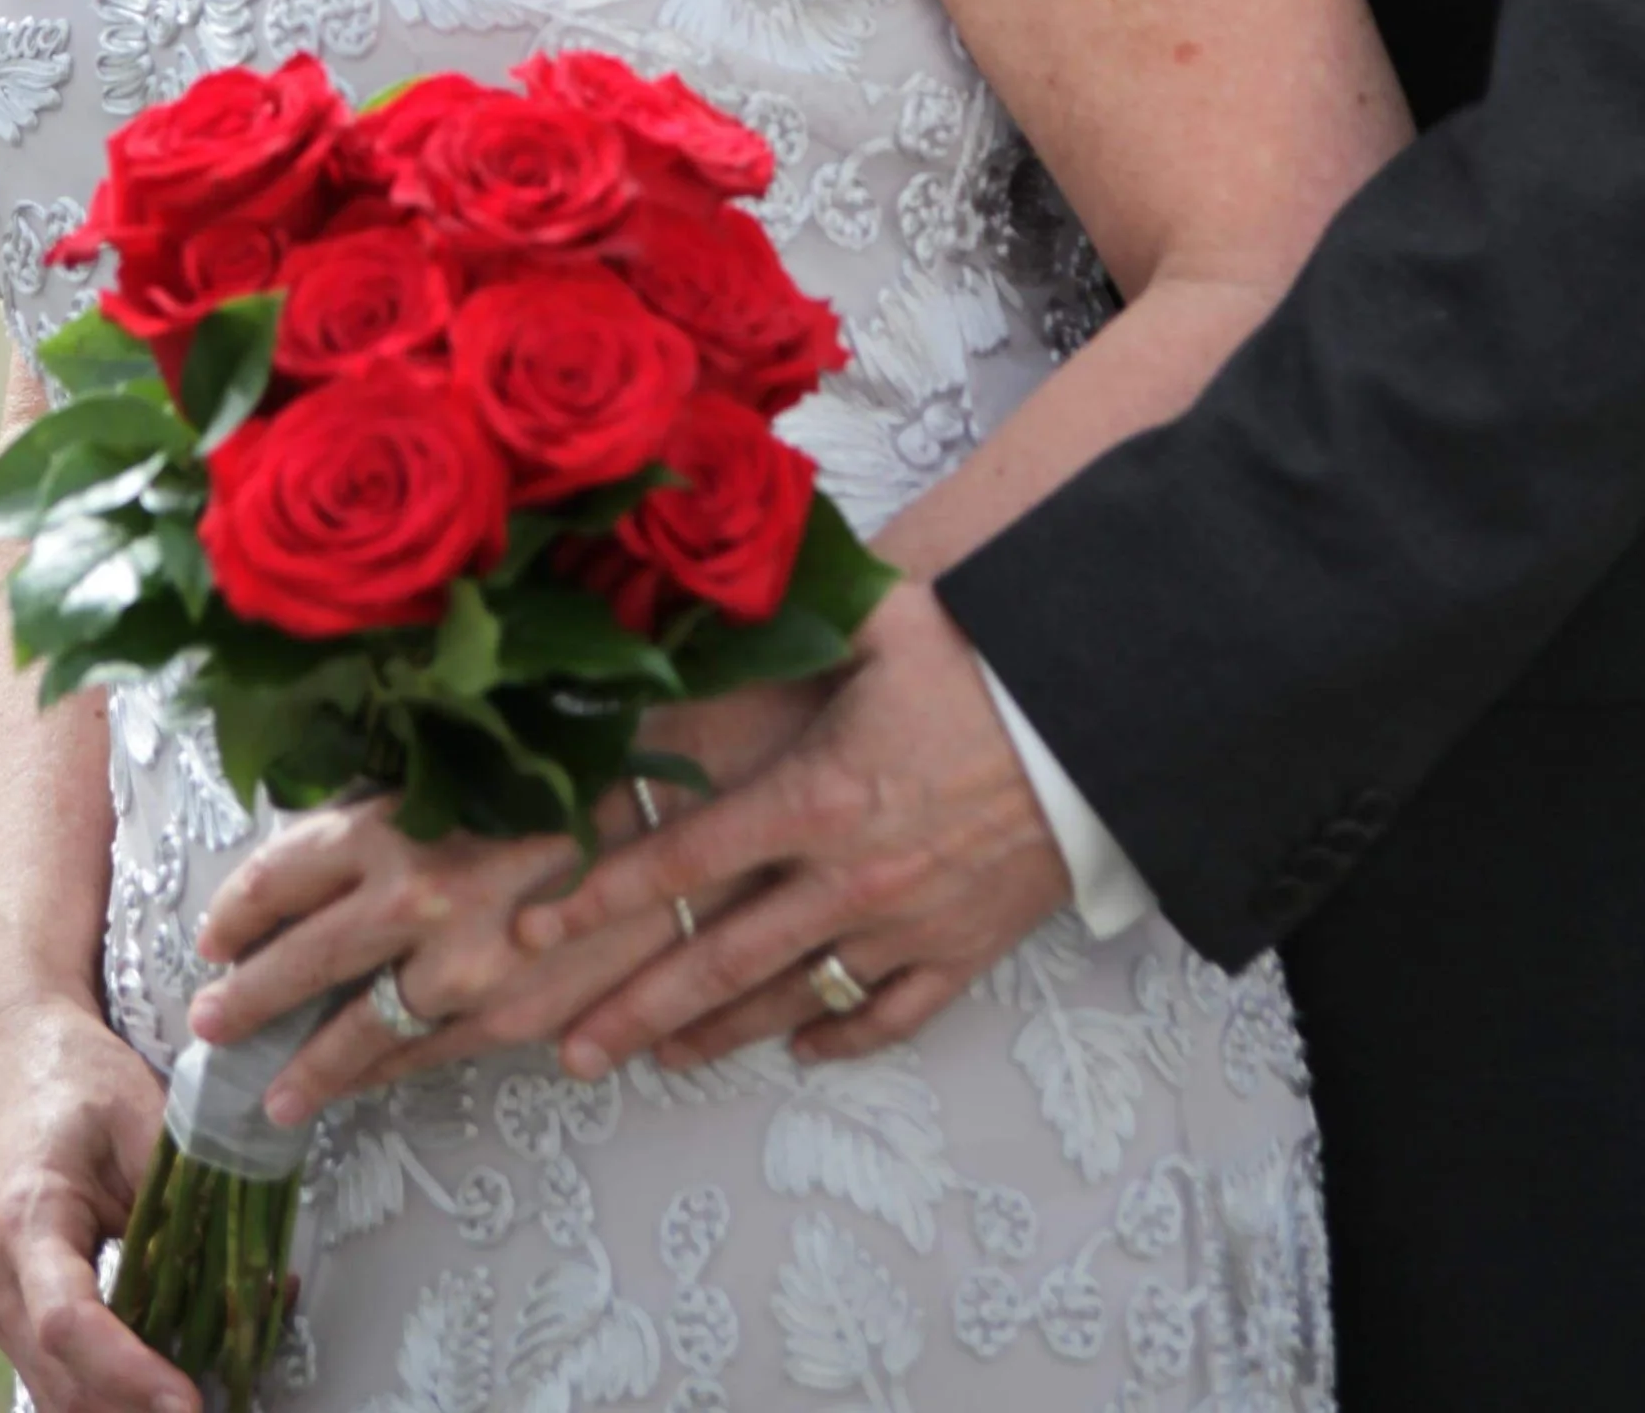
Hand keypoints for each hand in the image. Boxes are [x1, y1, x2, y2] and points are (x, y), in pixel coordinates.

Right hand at [0, 987, 191, 1412]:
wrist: (9, 1052)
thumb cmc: (70, 1073)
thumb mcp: (140, 1111)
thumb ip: (181, 1193)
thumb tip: (242, 1270)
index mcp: (27, 1216)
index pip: (69, 1322)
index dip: (130, 1373)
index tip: (187, 1400)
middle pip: (62, 1379)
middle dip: (136, 1410)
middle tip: (214, 1405)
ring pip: (55, 1391)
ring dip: (122, 1408)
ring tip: (199, 1395)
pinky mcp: (12, 1306)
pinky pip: (54, 1372)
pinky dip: (106, 1390)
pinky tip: (163, 1379)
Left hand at [188, 802, 635, 1122]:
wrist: (694, 818)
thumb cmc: (590, 766)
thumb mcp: (481, 760)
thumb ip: (413, 800)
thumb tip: (353, 831)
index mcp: (398, 819)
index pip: (284, 871)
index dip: (240, 907)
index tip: (216, 932)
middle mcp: (413, 898)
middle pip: (300, 960)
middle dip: (247, 998)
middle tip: (209, 1024)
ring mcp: (461, 970)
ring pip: (358, 1033)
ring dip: (308, 1066)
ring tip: (272, 1095)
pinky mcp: (512, 1017)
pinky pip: (430, 1055)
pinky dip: (389, 1072)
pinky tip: (367, 1083)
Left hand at [518, 578, 1073, 1072]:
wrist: (1105, 719)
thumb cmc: (988, 658)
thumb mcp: (880, 617)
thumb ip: (788, 613)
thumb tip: (706, 585)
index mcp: (819, 797)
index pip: (687, 859)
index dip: (605, 892)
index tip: (539, 920)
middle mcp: (851, 877)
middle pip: (722, 959)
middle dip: (636, 1006)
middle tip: (567, 1052)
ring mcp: (909, 924)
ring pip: (794, 998)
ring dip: (718, 1035)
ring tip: (656, 1059)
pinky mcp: (966, 949)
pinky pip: (894, 1012)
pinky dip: (843, 1034)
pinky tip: (801, 1046)